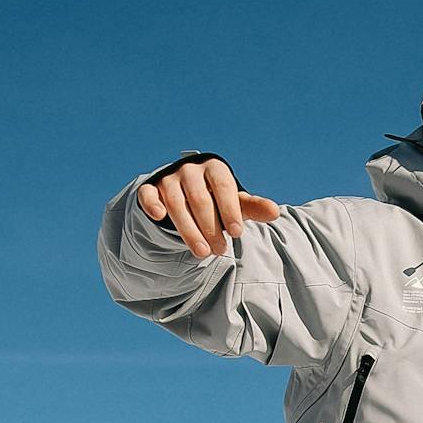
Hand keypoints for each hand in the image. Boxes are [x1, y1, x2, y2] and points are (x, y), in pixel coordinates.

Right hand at [137, 153, 280, 259]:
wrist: (187, 195)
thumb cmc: (217, 200)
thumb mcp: (236, 203)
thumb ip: (253, 207)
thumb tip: (275, 212)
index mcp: (214, 168)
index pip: (223, 186)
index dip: (230, 210)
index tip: (237, 233)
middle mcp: (190, 170)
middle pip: (200, 199)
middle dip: (211, 228)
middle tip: (221, 250)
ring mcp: (169, 179)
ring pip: (176, 203)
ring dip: (189, 230)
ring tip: (203, 253)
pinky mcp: (151, 190)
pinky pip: (148, 196)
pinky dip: (152, 205)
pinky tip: (159, 217)